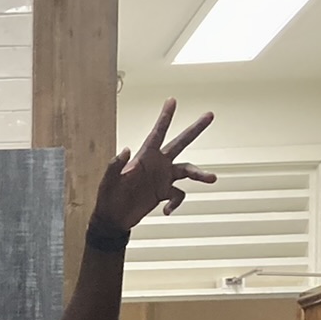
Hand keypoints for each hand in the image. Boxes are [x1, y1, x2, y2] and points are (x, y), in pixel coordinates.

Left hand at [90, 98, 215, 234]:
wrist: (113, 219)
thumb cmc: (108, 197)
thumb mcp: (109, 181)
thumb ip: (116, 165)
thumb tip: (126, 149)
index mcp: (145, 156)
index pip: (157, 133)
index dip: (165, 117)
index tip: (172, 100)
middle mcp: (157, 163)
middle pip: (181, 143)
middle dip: (195, 129)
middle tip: (209, 114)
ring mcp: (163, 177)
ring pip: (188, 170)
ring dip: (200, 174)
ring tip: (212, 178)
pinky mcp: (164, 192)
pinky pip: (178, 195)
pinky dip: (175, 204)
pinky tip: (166, 211)